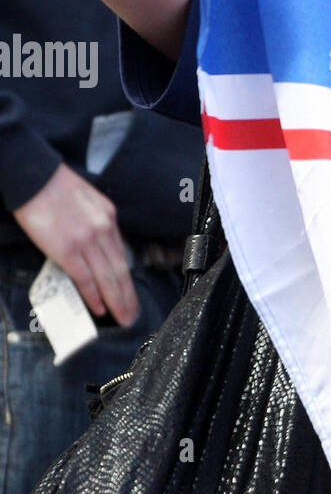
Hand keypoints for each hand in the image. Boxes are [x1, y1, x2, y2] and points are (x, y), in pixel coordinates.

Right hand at [12, 164, 138, 325]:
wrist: (34, 177)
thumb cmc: (55, 186)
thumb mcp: (88, 200)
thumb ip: (96, 223)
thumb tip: (97, 246)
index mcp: (108, 216)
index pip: (122, 254)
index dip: (127, 277)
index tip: (131, 293)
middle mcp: (103, 229)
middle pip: (120, 270)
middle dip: (128, 296)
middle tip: (133, 314)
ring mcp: (87, 240)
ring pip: (108, 278)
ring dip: (116, 301)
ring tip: (122, 317)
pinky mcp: (68, 249)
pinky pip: (86, 278)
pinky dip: (94, 295)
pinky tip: (100, 307)